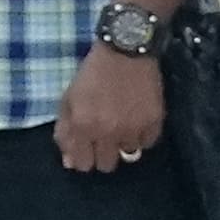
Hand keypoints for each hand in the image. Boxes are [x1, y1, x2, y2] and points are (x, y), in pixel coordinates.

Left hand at [55, 40, 166, 172]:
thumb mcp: (68, 99)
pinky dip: (141, 136)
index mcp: (82, 126)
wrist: (124, 53)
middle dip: (101, 156)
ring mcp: (133, 129)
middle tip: (102, 140)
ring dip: (122, 145)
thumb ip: (65, 131)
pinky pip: (147, 143)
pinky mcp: (154, 123)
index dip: (81, 160)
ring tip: (119, 127)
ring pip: (128, 156)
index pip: (82, 164)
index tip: (84, 152)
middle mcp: (108, 132)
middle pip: (106, 165)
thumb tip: (69, 162)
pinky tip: (135, 122)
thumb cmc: (91, 74)